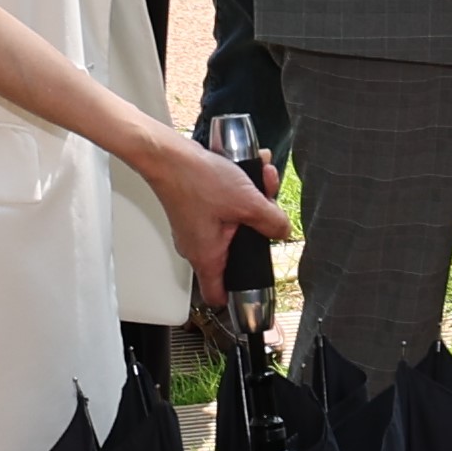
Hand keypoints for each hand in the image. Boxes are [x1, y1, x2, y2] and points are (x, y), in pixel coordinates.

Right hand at [141, 130, 292, 296]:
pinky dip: (238, 192)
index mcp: (207, 257)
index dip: (237, 296)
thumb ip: (271, 221)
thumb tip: (283, 231)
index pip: (217, 296)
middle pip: (237, 251)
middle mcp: (197, 247)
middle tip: (268, 207)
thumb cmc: (195, 181)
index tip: (253, 287)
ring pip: (233, 223)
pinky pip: (224, 207)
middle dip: (258, 227)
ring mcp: (195, 228)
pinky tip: (249, 171)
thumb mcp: (247, 202)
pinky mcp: (195, 208)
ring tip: (262, 178)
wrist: (168, 154)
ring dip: (252, 202)